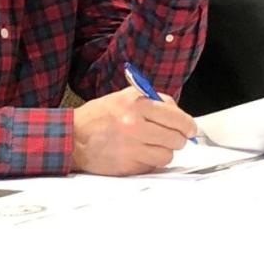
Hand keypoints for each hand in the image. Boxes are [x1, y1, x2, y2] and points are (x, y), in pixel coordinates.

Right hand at [71, 87, 196, 175]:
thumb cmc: (98, 116)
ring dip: (165, 151)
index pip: (176, 117)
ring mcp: (132, 147)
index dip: (188, 125)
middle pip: (176, 138)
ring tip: (154, 145)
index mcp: (136, 104)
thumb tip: (178, 115)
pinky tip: (140, 153)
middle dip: (179, 139)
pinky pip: (152, 166)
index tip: (191, 129)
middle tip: (174, 137)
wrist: (72, 138)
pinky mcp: (128, 166)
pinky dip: (151, 161)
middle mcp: (135, 125)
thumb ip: (153, 102)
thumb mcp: (125, 97)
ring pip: (167, 155)